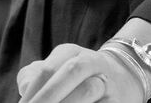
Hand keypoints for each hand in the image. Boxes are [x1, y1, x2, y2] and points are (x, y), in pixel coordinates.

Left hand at [16, 43, 144, 102]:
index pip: (47, 70)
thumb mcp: (56, 69)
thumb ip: (35, 77)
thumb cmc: (77, 77)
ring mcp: (107, 80)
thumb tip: (25, 88)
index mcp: (69, 52)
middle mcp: (90, 61)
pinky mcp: (119, 99)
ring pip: (88, 89)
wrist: (125, 78)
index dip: (32, 92)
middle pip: (69, 73)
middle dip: (49, 96)